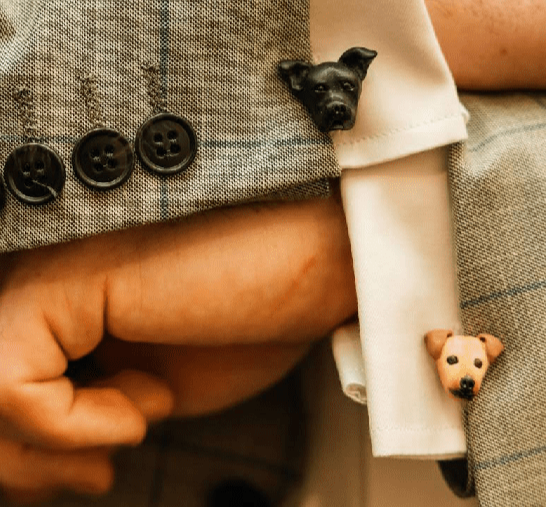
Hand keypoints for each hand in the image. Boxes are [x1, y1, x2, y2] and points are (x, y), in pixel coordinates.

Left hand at [0, 190, 354, 500]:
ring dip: (44, 452)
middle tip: (96, 476)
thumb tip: (26, 459)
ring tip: (126, 436)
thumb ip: (88, 399)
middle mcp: (51, 285)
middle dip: (23, 464)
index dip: (24, 450)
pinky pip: (12, 382)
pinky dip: (74, 423)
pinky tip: (145, 404)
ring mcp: (57, 277)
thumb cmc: (254, 317)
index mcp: (71, 307)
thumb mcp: (152, 385)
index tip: (90, 474)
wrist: (318, 265)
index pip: (2, 379)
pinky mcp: (73, 280)